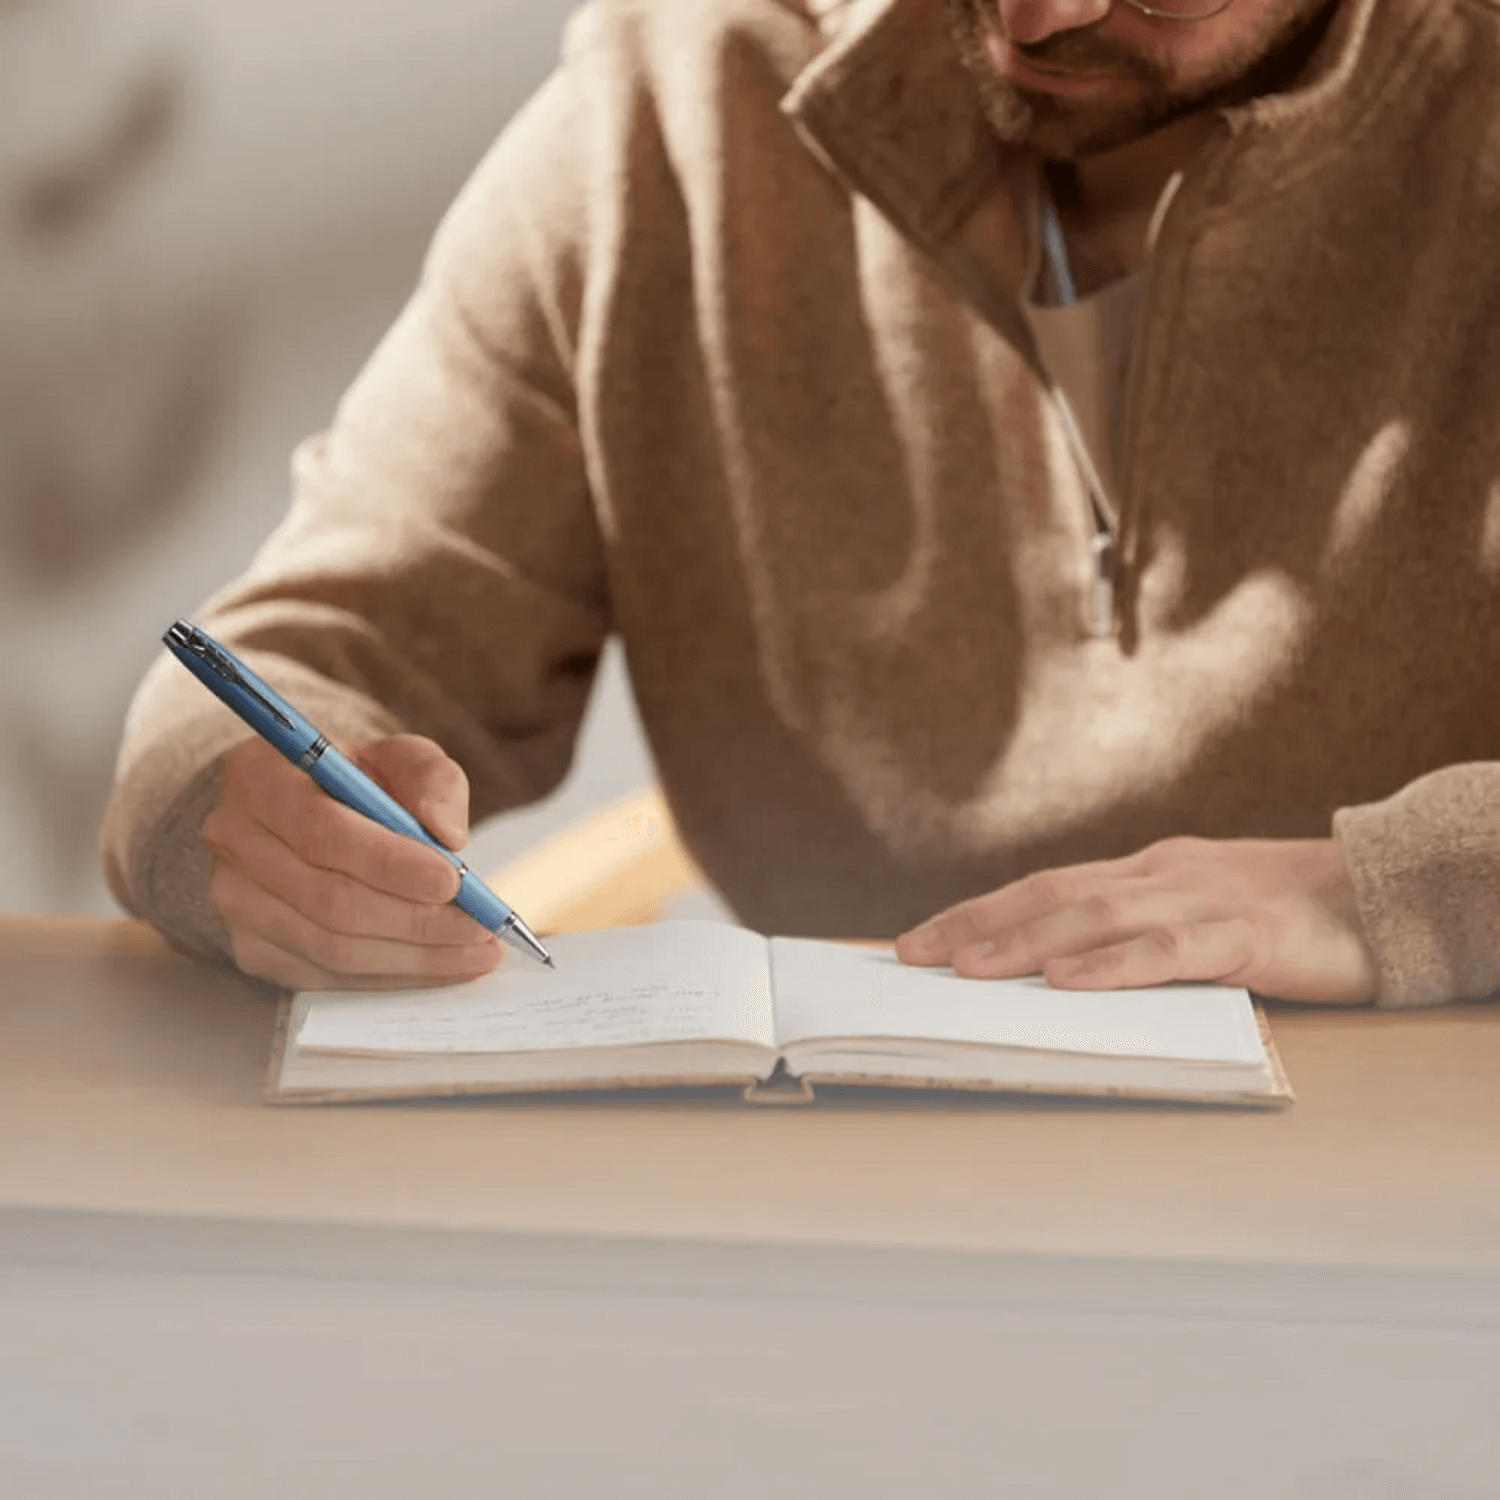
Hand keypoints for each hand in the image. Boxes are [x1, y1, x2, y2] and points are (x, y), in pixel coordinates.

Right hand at [202, 734, 504, 989]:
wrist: (300, 813)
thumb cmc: (358, 783)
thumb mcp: (399, 758)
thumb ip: (431, 781)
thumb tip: (447, 835)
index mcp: (259, 777)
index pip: (323, 832)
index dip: (391, 863)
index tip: (453, 882)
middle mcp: (234, 840)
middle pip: (330, 900)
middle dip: (417, 922)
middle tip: (481, 929)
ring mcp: (236, 901)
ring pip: (331, 948)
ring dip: (413, 958)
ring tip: (475, 952)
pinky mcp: (252, 948)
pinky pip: (327, 976)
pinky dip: (391, 976)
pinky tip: (438, 964)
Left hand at [896, 837, 1377, 1002]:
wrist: (1388, 892)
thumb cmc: (1289, 915)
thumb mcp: (1199, 915)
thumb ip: (1139, 935)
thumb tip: (1062, 975)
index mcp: (1146, 872)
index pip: (1045, 887)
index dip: (980, 911)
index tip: (921, 938)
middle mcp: (1161, 875)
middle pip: (1051, 894)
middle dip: (977, 924)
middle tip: (913, 955)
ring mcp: (1201, 900)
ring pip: (1096, 917)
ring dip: (1025, 943)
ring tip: (967, 971)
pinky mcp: (1245, 935)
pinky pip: (1169, 951)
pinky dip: (1113, 965)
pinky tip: (1067, 981)